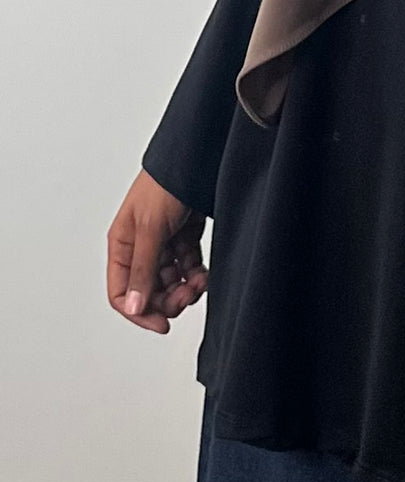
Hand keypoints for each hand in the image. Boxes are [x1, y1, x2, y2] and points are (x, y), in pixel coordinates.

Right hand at [107, 170, 207, 333]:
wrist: (196, 159)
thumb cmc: (165, 184)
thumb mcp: (151, 229)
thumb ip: (143, 269)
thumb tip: (133, 307)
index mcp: (122, 245)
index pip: (121, 293)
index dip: (139, 312)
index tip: (162, 323)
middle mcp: (140, 247)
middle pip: (149, 292)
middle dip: (169, 300)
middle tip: (188, 295)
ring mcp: (163, 244)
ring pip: (171, 282)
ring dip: (186, 288)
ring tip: (200, 281)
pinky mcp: (184, 238)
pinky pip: (188, 269)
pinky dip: (197, 275)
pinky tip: (205, 274)